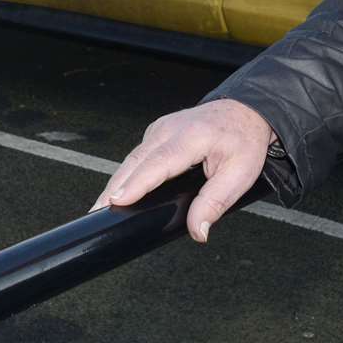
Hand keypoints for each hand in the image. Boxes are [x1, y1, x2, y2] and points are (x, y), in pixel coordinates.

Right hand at [91, 99, 274, 242]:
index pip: (158, 163)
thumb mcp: (240, 174)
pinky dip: (125, 174)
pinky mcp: (157, 133)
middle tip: (96, 213)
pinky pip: (137, 155)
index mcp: (191, 137)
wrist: (246, 112)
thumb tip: (198, 230)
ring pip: (132, 159)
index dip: (136, 183)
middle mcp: (170, 129)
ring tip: (100, 207)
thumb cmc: (244, 140)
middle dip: (114, 188)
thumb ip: (215, 203)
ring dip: (116, 182)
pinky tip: (117, 192)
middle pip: (135, 162)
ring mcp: (160, 129)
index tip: (116, 200)